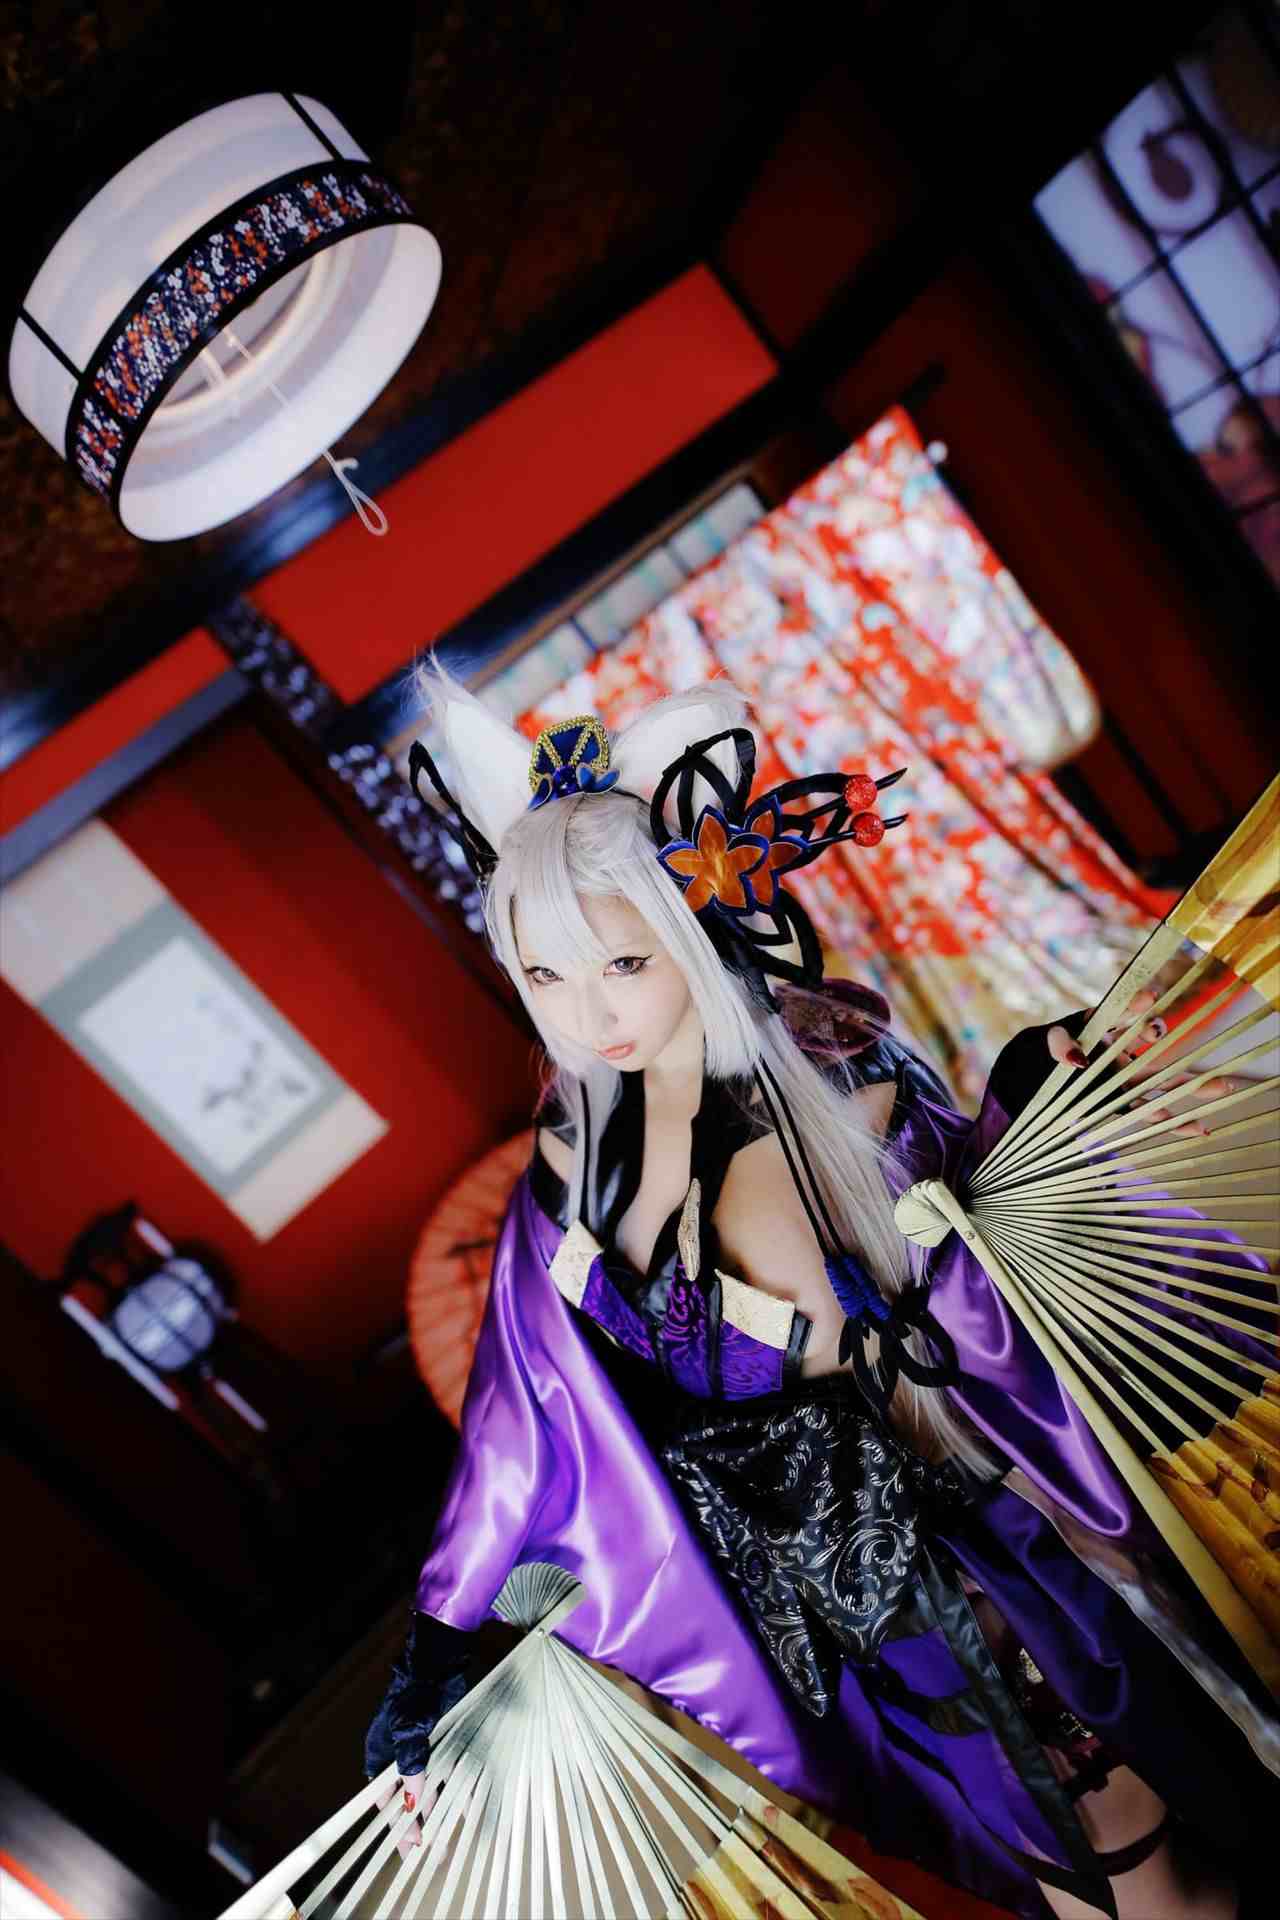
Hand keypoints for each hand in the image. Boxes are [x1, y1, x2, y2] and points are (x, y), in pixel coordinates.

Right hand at [362, 1609, 473, 1860]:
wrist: (438, 1664)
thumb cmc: (414, 1695)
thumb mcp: (408, 1732)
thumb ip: (411, 1766)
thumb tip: (412, 1804)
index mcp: (380, 1756)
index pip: (384, 1800)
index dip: (396, 1824)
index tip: (408, 1848)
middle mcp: (400, 1759)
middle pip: (408, 1800)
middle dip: (418, 1827)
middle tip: (428, 1854)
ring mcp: (424, 1752)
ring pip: (431, 1791)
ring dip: (439, 1814)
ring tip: (447, 1842)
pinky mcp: (445, 1745)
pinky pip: (451, 1775)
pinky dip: (459, 1792)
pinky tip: (469, 1810)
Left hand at [1046, 989, 1236, 1137]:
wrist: (1043, 1068)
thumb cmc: (1050, 1046)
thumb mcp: (1049, 1042)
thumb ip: (1060, 1045)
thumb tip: (1077, 1058)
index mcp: (1103, 1025)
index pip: (1120, 1011)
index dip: (1133, 1005)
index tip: (1148, 999)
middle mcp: (1120, 1047)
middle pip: (1151, 1044)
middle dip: (1169, 1043)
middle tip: (1189, 1036)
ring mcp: (1125, 1074)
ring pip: (1161, 1080)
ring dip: (1190, 1085)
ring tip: (1223, 1088)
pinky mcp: (1121, 1099)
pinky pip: (1148, 1111)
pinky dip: (1172, 1122)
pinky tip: (1198, 1129)